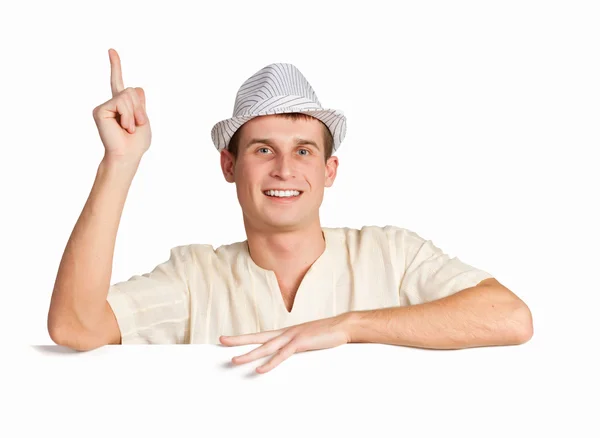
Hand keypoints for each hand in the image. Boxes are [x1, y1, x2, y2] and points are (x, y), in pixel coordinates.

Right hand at [92, 48, 151, 161]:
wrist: (128, 155)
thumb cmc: (136, 143)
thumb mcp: (143, 119)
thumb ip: (139, 103)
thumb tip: (136, 87)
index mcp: (122, 105)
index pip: (118, 82)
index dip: (115, 66)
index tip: (111, 50)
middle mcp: (111, 103)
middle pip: (132, 91)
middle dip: (140, 109)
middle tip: (137, 125)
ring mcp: (104, 106)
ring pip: (127, 96)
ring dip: (135, 114)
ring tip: (129, 128)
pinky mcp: (100, 110)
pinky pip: (120, 103)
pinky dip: (127, 116)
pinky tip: (123, 127)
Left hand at [220, 314, 351, 373]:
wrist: (343, 325)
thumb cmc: (327, 333)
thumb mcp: (307, 338)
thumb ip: (296, 344)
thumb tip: (288, 351)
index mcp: (286, 331)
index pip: (261, 335)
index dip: (245, 337)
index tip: (230, 338)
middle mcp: (286, 332)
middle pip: (257, 337)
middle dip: (239, 340)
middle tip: (221, 340)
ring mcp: (292, 336)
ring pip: (266, 347)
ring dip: (249, 354)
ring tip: (234, 360)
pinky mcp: (300, 343)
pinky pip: (282, 355)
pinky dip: (270, 363)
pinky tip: (260, 370)